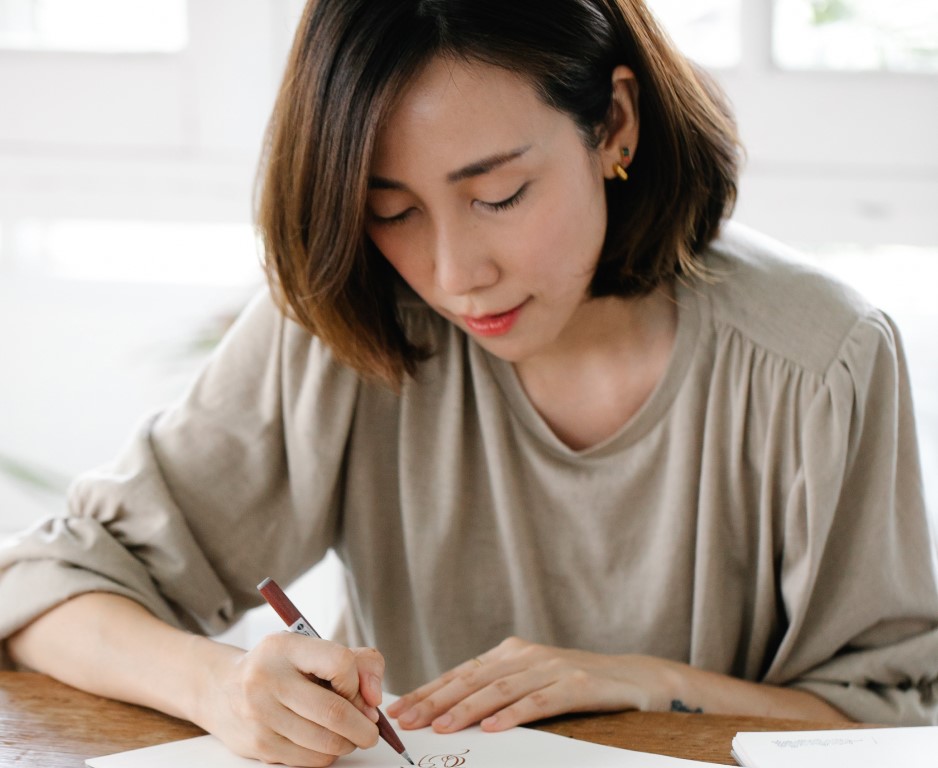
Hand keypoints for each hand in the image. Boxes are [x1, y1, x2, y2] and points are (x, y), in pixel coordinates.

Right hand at [196, 632, 385, 766]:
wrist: (222, 688)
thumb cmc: (280, 667)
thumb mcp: (311, 649)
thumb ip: (356, 662)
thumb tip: (373, 700)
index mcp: (285, 647)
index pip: (340, 663)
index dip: (359, 683)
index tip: (362, 693)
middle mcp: (268, 679)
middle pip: (334, 712)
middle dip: (363, 727)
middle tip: (370, 731)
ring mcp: (260, 715)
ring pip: (325, 742)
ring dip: (347, 744)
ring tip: (348, 735)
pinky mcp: (259, 745)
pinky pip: (309, 760)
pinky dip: (327, 755)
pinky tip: (324, 742)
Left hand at [386, 636, 679, 732]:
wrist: (637, 679)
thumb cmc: (578, 686)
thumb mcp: (533, 683)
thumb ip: (499, 692)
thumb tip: (450, 714)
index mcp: (511, 653)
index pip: (461, 673)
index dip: (428, 691)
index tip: (400, 709)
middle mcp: (527, 655)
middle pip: (472, 680)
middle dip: (435, 701)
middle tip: (407, 721)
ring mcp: (552, 668)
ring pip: (499, 690)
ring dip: (465, 709)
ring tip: (439, 726)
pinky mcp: (576, 685)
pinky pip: (538, 702)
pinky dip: (513, 715)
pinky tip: (492, 729)